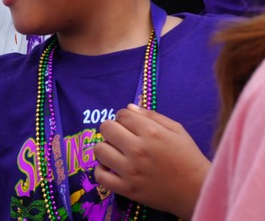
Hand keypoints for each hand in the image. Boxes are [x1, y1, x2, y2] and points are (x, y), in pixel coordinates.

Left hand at [94, 104, 209, 218]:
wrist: (198, 192)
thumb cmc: (189, 158)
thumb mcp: (177, 131)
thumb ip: (152, 116)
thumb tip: (128, 107)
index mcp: (151, 133)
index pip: (122, 114)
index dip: (124, 117)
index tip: (129, 125)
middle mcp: (138, 150)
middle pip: (106, 128)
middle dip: (112, 129)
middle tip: (122, 137)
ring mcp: (131, 171)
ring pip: (100, 150)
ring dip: (106, 148)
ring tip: (116, 152)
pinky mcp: (127, 189)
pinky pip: (100, 176)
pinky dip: (101, 170)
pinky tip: (111, 168)